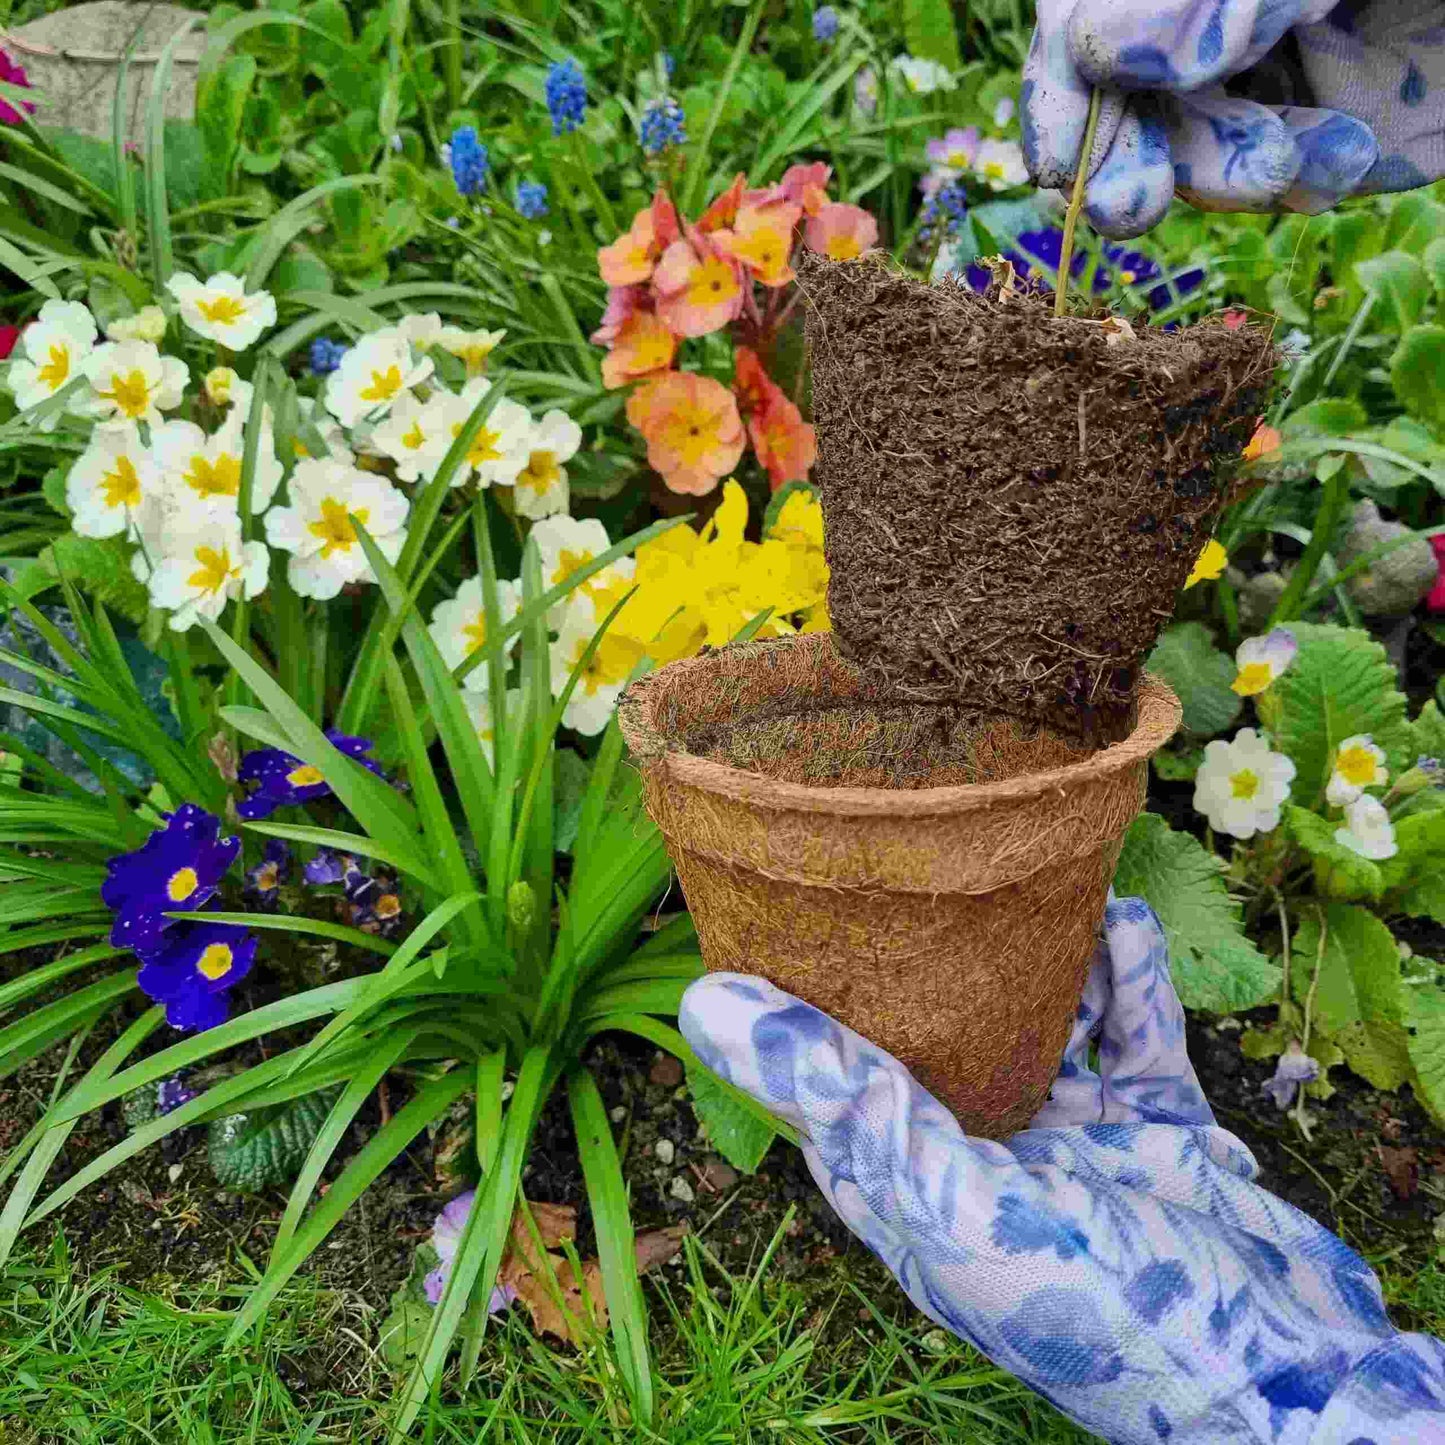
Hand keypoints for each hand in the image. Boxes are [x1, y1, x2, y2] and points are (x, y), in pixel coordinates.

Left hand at [680, 896, 1444, 1443]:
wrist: (1283, 1381)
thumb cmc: (1091, 1304)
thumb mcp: (940, 1191)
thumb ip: (835, 1092)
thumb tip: (706, 1002)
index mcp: (911, 1186)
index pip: (836, 1075)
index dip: (812, 996)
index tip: (793, 906)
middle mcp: (981, 1161)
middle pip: (943, 1033)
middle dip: (935, 957)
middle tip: (917, 864)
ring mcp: (1074, 1144)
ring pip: (1043, 1022)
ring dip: (1039, 955)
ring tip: (1024, 872)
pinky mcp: (1155, 1132)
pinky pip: (1135, 1037)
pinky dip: (1127, 979)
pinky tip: (1118, 919)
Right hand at [1022, 1, 1444, 237]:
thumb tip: (1105, 54)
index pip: (1083, 29)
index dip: (1061, 93)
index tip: (1074, 139)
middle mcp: (1214, 23)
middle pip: (1121, 107)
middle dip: (1125, 158)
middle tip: (1129, 205)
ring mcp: (1272, 79)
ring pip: (1191, 158)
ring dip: (1220, 173)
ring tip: (1279, 162)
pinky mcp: (1333, 133)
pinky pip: (1280, 183)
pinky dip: (1299, 183)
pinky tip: (1345, 154)